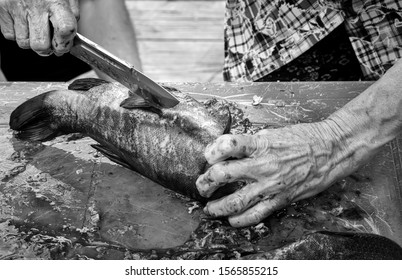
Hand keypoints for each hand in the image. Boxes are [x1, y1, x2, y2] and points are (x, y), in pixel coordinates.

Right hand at [0, 0, 78, 55]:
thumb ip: (71, 16)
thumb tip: (70, 38)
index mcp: (57, 2)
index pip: (65, 29)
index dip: (64, 44)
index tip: (63, 45)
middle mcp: (36, 5)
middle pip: (40, 45)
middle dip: (46, 49)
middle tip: (49, 43)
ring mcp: (17, 7)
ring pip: (24, 43)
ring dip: (31, 41)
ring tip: (35, 30)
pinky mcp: (2, 7)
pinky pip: (8, 35)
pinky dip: (16, 34)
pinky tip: (23, 24)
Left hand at [196, 120, 366, 226]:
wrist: (331, 150)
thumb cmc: (304, 138)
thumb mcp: (274, 133)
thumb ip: (252, 142)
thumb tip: (232, 148)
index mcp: (260, 144)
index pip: (226, 145)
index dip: (211, 150)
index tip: (208, 155)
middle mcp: (262, 165)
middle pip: (222, 174)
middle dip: (205, 182)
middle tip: (202, 186)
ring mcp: (271, 185)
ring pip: (235, 201)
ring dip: (217, 207)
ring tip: (210, 207)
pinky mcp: (280, 199)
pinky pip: (255, 215)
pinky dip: (239, 220)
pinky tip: (232, 219)